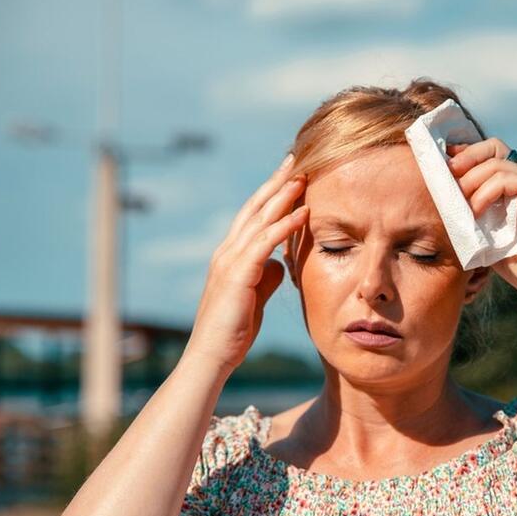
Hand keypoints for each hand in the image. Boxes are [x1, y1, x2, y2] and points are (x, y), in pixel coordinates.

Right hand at [182, 155, 307, 373]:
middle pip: (255, 207)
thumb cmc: (233, 331)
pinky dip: (284, 225)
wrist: (212, 357)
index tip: (291, 174)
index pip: (253, 215)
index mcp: (231, 255)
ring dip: (283, 195)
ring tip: (304, 176)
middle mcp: (227, 251)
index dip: (272, 193)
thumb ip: (266, 276)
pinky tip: (303, 211)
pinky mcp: (237, 274)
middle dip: (276, 182)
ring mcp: (229, 260)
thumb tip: (282, 263)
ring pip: (259, 218)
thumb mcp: (255, 297)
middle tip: (296, 158)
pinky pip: (264, 242)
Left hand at [446, 138, 516, 304]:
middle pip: (493, 147)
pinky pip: (508, 178)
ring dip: (471, 180)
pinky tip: (476, 212)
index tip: (443, 165)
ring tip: (461, 204)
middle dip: (466, 157)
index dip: (465, 155)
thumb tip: (442, 200)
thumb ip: (470, 216)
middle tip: (447, 174)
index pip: (488, 155)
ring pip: (496, 162)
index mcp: (512, 189)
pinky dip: (486, 192)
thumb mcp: (485, 237)